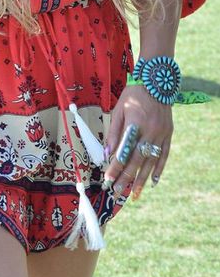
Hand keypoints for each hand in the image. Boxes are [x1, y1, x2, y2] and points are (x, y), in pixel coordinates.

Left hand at [104, 84, 172, 199]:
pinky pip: (164, 155)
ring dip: (141, 179)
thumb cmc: (133, 95)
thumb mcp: (119, 109)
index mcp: (135, 124)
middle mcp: (150, 131)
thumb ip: (114, 132)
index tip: (107, 179)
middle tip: (116, 192)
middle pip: (136, 160)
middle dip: (126, 178)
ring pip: (150, 162)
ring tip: (134, 194)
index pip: (123, 151)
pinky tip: (153, 182)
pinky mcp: (168, 134)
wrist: (156, 81)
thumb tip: (106, 153)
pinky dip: (158, 169)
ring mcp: (161, 134)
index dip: (115, 167)